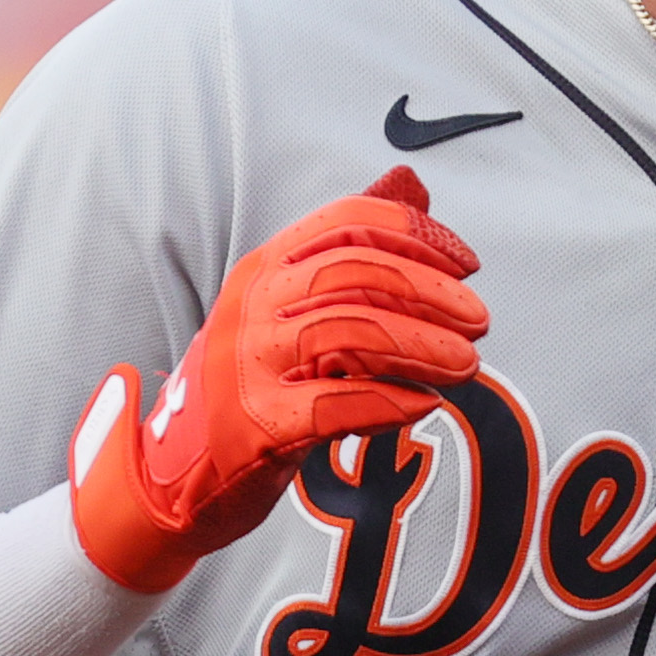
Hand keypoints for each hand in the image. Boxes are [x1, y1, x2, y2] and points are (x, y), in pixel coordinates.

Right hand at [69, 167, 487, 590]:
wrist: (175, 475)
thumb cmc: (251, 383)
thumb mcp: (290, 305)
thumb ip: (351, 248)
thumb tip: (410, 181)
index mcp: (265, 266)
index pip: (347, 221)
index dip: (416, 233)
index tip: (468, 263)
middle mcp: (252, 306)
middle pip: (353, 273)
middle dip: (429, 291)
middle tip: (479, 320)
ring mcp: (247, 366)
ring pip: (348, 333)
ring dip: (422, 347)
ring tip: (467, 365)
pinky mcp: (254, 428)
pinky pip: (333, 405)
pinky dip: (389, 401)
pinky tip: (423, 404)